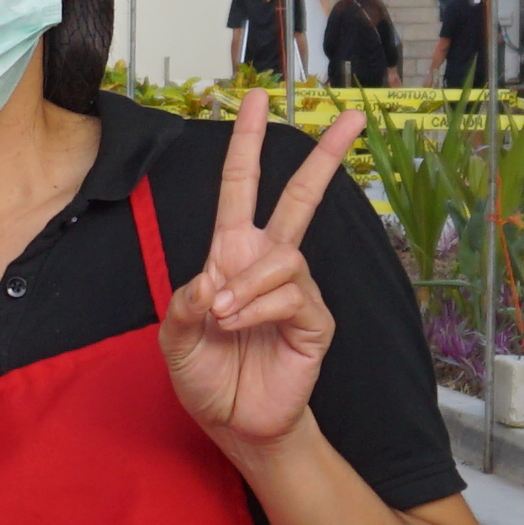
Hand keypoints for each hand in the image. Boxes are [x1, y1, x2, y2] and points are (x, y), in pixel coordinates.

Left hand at [160, 98, 358, 463]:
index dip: (247, 145)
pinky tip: (239, 325)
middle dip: (324, 158)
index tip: (255, 100)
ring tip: (222, 316)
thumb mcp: (174, 339)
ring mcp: (296, 291)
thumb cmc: (207, 377)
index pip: (240, 189)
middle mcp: (267, 264)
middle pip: (300, 199)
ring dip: (244, 285)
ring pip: (283, 257)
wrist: (234, 424)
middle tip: (349, 118)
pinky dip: (257, 308)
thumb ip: (183, 304)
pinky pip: (291, 294)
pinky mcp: (315, 320)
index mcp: (231, 255)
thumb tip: (213, 282)